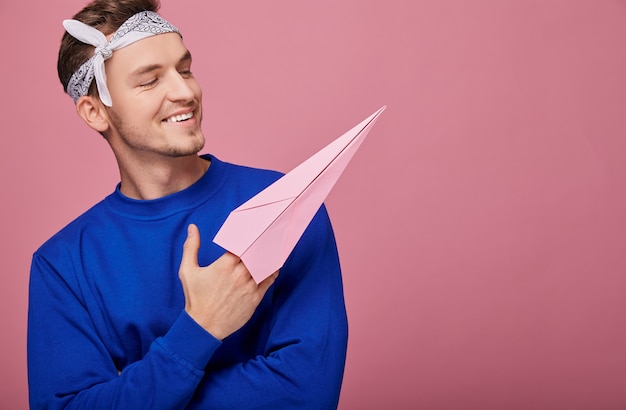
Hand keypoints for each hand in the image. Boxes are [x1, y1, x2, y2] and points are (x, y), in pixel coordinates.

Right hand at [178, 224, 277, 339]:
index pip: (243, 244)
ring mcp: (249, 286)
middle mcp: (239, 274)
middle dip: (261, 244)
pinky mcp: (256, 298)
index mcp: (224, 265)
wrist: (203, 327)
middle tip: (267, 235)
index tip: (253, 231)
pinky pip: (269, 280)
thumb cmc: (195, 298)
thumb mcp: (188, 271)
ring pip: (265, 265)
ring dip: (268, 256)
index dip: (249, 237)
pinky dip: (272, 271)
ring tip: (273, 248)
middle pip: (256, 253)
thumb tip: (192, 228)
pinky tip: (273, 266)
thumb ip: (191, 247)